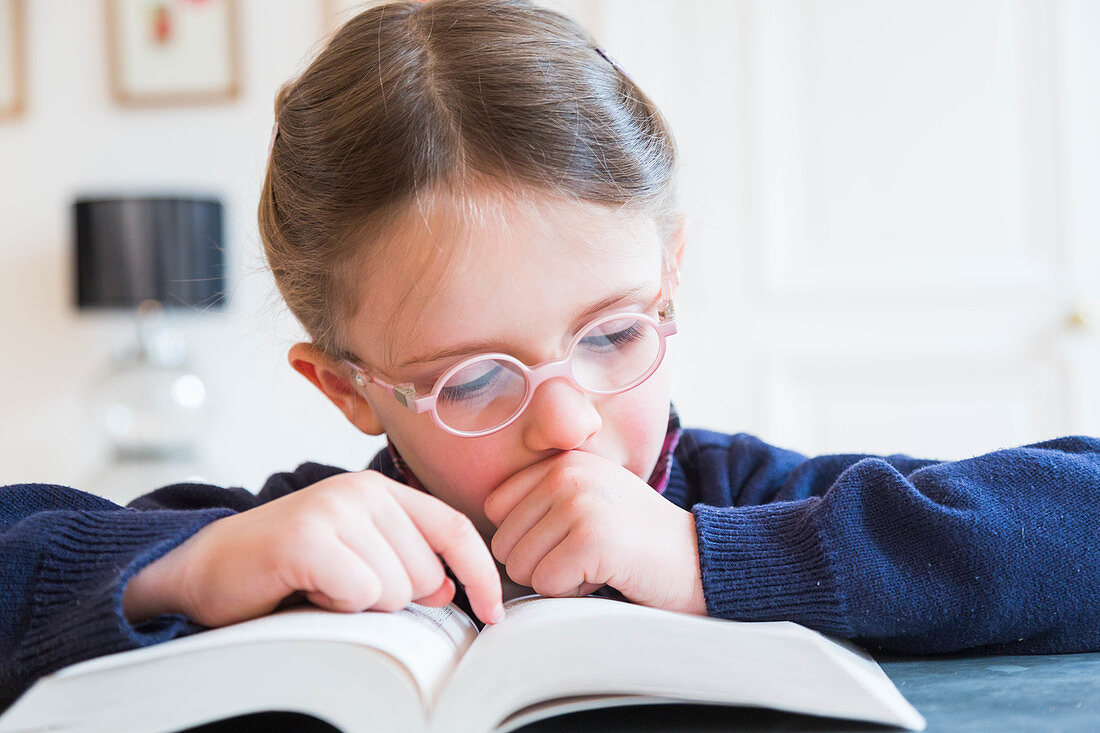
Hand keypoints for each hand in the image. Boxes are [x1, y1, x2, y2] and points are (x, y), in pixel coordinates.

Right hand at [123, 470, 503, 626]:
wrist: (202, 569)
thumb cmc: (286, 570)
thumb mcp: (355, 559)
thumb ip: (405, 562)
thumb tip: (450, 588)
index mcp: (380, 491)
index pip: (454, 528)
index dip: (480, 573)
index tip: (494, 614)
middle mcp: (361, 490)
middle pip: (426, 572)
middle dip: (391, 597)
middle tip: (339, 585)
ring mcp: (333, 508)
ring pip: (395, 588)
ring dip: (358, 604)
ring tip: (318, 586)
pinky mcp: (307, 536)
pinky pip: (360, 594)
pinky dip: (334, 606)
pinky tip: (304, 589)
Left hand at [483, 450, 705, 614]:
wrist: (700, 559)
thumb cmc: (638, 542)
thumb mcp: (589, 501)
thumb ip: (542, 502)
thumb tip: (483, 537)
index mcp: (563, 461)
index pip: (496, 507)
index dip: (527, 537)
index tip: (569, 538)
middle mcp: (567, 473)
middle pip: (503, 541)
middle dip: (541, 563)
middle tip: (588, 555)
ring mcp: (580, 502)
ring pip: (520, 565)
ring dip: (557, 580)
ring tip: (598, 563)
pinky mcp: (591, 538)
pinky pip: (546, 584)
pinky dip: (573, 594)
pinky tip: (607, 575)